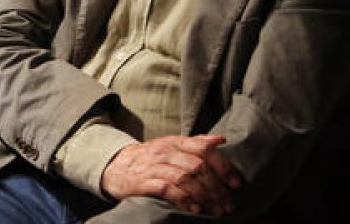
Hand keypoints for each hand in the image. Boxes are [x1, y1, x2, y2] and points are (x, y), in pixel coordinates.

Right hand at [101, 134, 240, 215]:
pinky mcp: (142, 182)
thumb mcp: (170, 146)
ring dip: (204, 196)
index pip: (203, 149)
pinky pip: (166, 189)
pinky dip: (183, 199)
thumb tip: (220, 139)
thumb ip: (195, 143)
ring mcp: (152, 166)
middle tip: (228, 204)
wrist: (114, 166)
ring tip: (216, 210)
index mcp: (174, 143)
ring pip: (184, 178)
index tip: (235, 184)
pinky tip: (194, 209)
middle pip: (197, 166)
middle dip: (216, 187)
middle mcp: (164, 152)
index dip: (222, 166)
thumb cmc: (148, 159)